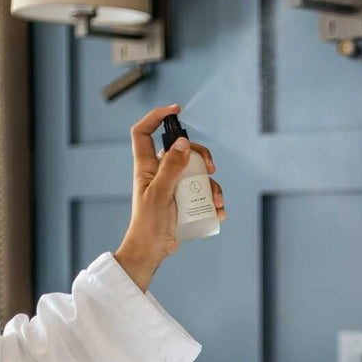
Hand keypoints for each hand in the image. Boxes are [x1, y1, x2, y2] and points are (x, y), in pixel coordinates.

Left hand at [114, 104, 226, 291]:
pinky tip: (218, 211)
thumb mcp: (160, 193)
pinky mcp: (185, 201)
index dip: (156, 117)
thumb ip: (171, 167)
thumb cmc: (148, 223)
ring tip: (216, 200)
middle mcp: (160, 172)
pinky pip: (203, 193)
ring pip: (197, 173)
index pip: (143, 132)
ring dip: (212, 185)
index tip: (175, 111)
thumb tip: (184, 144)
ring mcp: (174, 186)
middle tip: (211, 168)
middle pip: (183, 150)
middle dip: (202, 155)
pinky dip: (214, 200)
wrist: (152, 250)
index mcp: (147, 166)